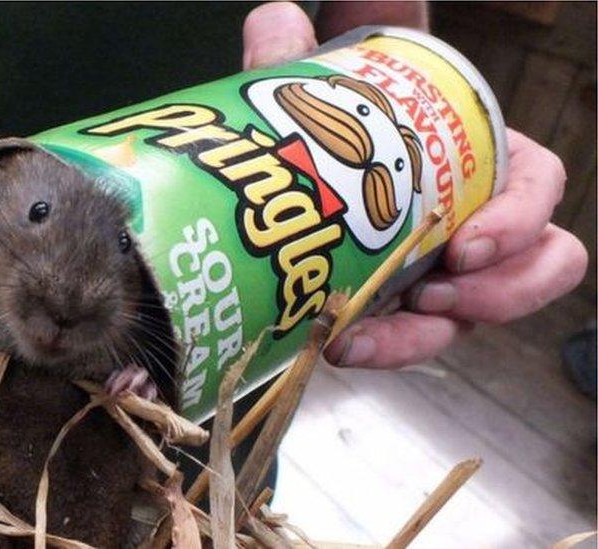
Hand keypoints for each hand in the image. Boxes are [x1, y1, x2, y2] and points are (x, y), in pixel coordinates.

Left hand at [241, 3, 588, 369]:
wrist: (298, 168)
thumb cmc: (330, 124)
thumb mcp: (318, 90)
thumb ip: (300, 56)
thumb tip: (278, 21)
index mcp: (481, 164)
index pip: (539, 188)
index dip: (519, 221)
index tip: (465, 244)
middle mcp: (478, 226)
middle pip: (537, 269)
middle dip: (500, 295)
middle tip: (434, 292)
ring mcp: (445, 275)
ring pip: (476, 320)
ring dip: (429, 336)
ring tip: (370, 336)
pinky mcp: (403, 312)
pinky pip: (413, 342)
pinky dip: (384, 350)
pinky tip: (337, 345)